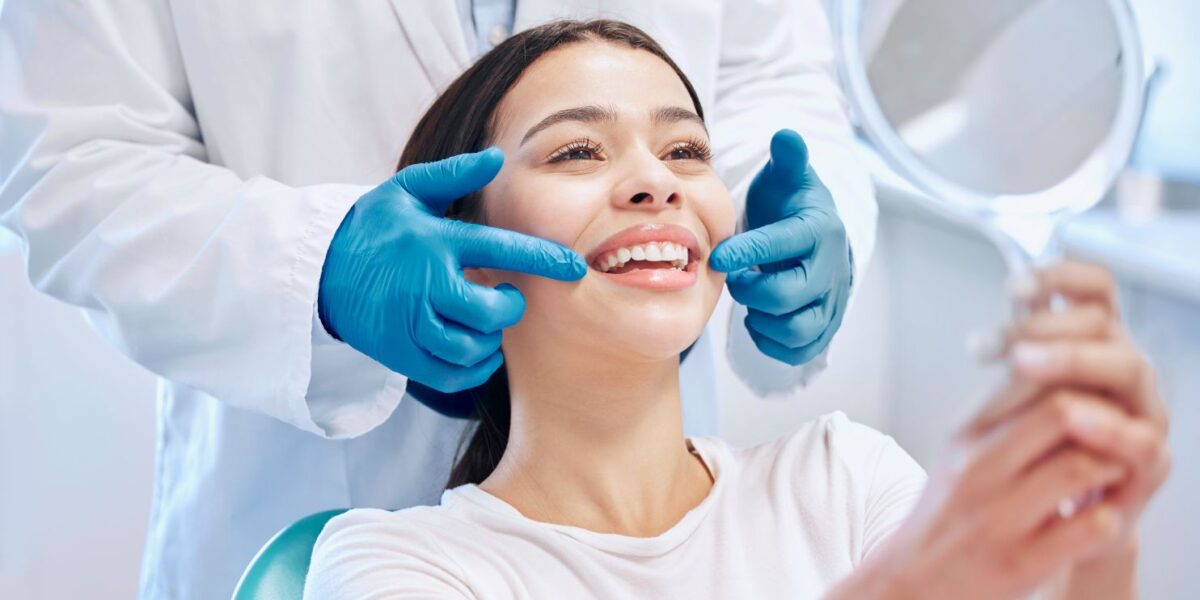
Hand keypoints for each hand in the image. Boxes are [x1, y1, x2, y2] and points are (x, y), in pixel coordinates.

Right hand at [318, 148, 585, 408]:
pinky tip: (477, 350)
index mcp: (434, 242)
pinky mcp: (399, 354)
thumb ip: (453, 175)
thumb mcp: (406, 190)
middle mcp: (423, 285)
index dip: (543, 259)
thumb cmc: (372, 226)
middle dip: (510, 307)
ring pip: (471, 347)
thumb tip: (496, 157)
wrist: (317, 270)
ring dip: (491, 339)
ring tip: (487, 322)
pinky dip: (473, 368)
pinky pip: (450, 375)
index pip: (500, 249)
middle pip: (489, 311)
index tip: (574, 268)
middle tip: (507, 297)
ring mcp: (409, 324)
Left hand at [709, 129, 851, 365]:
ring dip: (763, 319)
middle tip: (735, 277)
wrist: (816, 236)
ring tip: (749, 298)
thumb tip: (785, 135)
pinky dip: (773, 342)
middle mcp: (830, 270)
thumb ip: (787, 159)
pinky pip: (800, 350)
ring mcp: (829, 302)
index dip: (749, 251)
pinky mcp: (823, 327)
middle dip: (751, 289)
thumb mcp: (787, 178)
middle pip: (788, 295)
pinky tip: (757, 320)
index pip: (784, 244)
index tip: (718, 255)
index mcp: (818, 230)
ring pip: (798, 329)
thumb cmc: (791, 206)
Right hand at [837, 261, 1168, 599]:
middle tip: (1116, 433)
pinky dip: (1107, 519)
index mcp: (967, 437)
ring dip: (1113, 468)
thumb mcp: (963, 454)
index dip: (1078, 380)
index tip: (1096, 395)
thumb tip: (1055, 372)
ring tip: (1110, 474)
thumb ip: (1004, 416)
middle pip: (1061, 412)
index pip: (1032, 376)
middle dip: (1104, 418)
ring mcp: (999, 518)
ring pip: (1080, 467)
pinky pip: (1088, 528)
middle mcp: (978, 471)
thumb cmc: (949, 514)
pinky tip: (1099, 517)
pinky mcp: (1021, 563)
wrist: (912, 580)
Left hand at [983, 262, 1170, 574]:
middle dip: (1045, 325)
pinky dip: (1108, 426)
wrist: (1054, 515)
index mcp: (1095, 343)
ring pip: (1127, 368)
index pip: (1094, 289)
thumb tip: (997, 310)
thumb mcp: (1017, 391)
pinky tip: (1073, 417)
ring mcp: (1143, 412)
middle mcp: (1124, 369)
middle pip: (1102, 324)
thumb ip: (1016, 349)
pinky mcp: (1151, 461)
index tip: (1011, 286)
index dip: (1060, 276)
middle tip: (996, 343)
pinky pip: (1143, 437)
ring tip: (1024, 365)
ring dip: (1073, 360)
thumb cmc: (1036, 444)